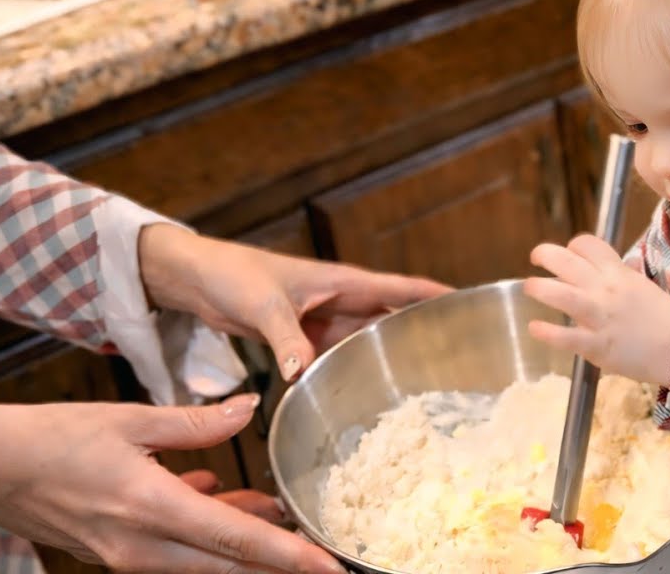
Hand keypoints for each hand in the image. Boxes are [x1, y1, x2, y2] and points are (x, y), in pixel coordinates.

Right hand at [0, 395, 346, 573]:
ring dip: (245, 546)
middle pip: (230, 568)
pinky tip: (221, 498)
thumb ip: (196, 422)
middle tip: (322, 553)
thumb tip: (249, 408)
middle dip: (280, 564)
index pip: (238, 542)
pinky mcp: (117, 555)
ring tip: (277, 514)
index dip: (291, 557)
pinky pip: (178, 555)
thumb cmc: (51, 438)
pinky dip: (208, 535)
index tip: (332, 567)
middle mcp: (142, 547)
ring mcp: (128, 557)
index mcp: (150, 508)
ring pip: (206, 564)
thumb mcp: (128, 418)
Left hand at [138, 224, 450, 380]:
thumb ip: (286, 338)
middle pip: (391, 319)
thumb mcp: (263, 305)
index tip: (472, 307)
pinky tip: (364, 394)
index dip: (436, 296)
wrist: (197, 279)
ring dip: (388, 357)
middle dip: (422, 334)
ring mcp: (324, 321)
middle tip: (457, 361)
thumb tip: (304, 373)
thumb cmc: (234, 274)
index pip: (401, 288)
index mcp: (342, 282)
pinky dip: (351, 372)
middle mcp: (340, 301)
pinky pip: (337, 356)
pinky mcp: (305, 339)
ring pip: (366, 341)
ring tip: (422, 384)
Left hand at [524, 234, 669, 384]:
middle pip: (567, 262)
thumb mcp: (644, 286)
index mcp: (618, 273)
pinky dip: (547, 332)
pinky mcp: (597, 345)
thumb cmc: (661, 317)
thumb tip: (622, 263)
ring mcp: (599, 317)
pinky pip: (566, 337)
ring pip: (561, 295)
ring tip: (530, 287)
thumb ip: (625, 274)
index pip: (588, 245)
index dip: (573, 245)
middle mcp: (605, 289)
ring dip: (539, 288)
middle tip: (536, 258)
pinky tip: (535, 327)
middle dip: (545, 254)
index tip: (569, 254)